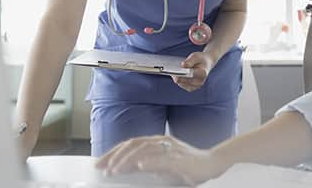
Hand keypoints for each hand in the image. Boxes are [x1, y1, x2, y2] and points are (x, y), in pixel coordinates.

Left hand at [96, 135, 222, 185]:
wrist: (212, 163)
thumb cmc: (188, 165)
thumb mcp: (164, 166)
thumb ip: (148, 165)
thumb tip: (129, 168)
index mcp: (157, 142)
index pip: (131, 144)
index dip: (114, 152)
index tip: (99, 163)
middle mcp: (162, 141)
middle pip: (134, 144)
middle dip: (115, 155)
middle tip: (102, 167)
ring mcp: (171, 148)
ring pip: (145, 149)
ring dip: (128, 159)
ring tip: (115, 169)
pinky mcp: (181, 158)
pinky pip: (163, 158)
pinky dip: (150, 161)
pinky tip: (140, 165)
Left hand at [172, 51, 215, 91]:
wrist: (206, 64)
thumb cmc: (201, 59)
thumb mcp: (196, 56)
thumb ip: (190, 61)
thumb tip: (182, 66)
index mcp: (202, 73)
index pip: (189, 75)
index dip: (181, 73)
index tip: (174, 70)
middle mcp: (199, 82)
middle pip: (183, 80)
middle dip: (176, 75)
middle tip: (169, 70)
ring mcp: (196, 86)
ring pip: (181, 83)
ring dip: (176, 77)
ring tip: (171, 71)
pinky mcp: (191, 88)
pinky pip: (181, 84)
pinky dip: (178, 79)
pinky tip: (174, 74)